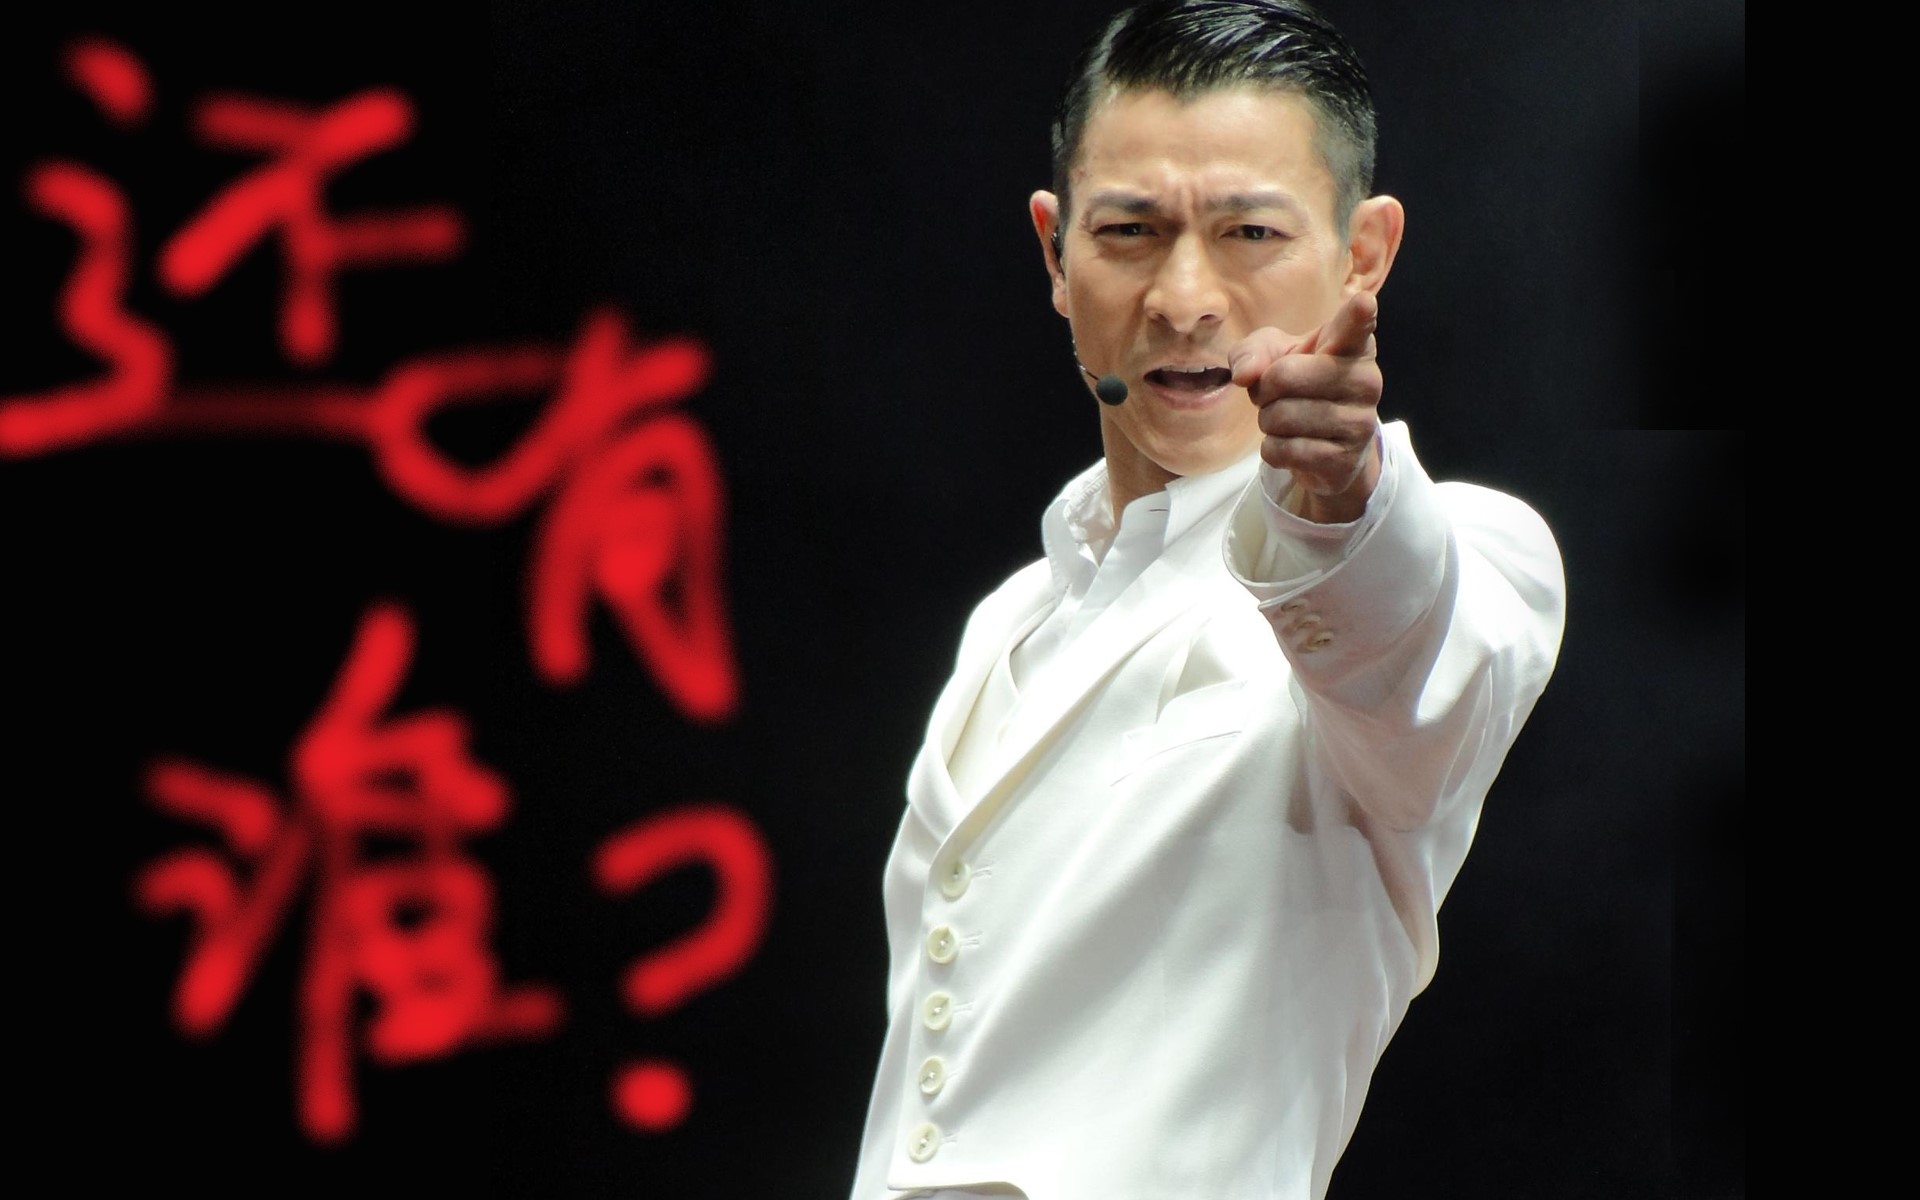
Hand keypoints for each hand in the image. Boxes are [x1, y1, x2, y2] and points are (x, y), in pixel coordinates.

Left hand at [1227, 290, 1382, 523]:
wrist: (1327, 445)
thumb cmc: (1300, 383)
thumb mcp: (1273, 355)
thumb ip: (1252, 351)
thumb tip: (1244, 375)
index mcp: (1352, 345)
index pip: (1356, 327)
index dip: (1358, 314)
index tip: (1363, 303)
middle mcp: (1365, 380)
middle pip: (1283, 376)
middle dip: (1264, 389)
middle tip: (1278, 394)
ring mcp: (1360, 422)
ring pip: (1280, 416)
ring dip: (1268, 421)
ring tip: (1287, 419)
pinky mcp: (1345, 459)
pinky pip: (1282, 450)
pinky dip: (1273, 449)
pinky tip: (1293, 444)